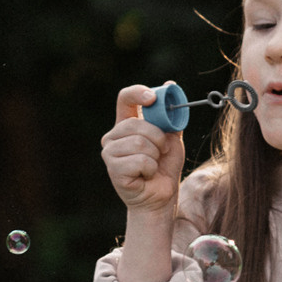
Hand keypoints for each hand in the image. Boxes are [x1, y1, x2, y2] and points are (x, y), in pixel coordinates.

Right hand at [101, 86, 183, 219]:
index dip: (138, 93)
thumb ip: (170, 115)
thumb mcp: (171, 137)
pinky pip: (140, 161)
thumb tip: (170, 84)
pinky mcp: (113, 169)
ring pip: (140, 143)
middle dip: (158, 138)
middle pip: (136, 124)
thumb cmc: (164, 167)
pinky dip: (151, 169)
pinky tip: (147, 176)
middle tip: (162, 151)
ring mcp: (110, 153)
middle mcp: (113, 136)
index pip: (125, 98)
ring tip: (153, 165)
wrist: (161, 196)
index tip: (152, 98)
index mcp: (126, 124)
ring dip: (155, 155)